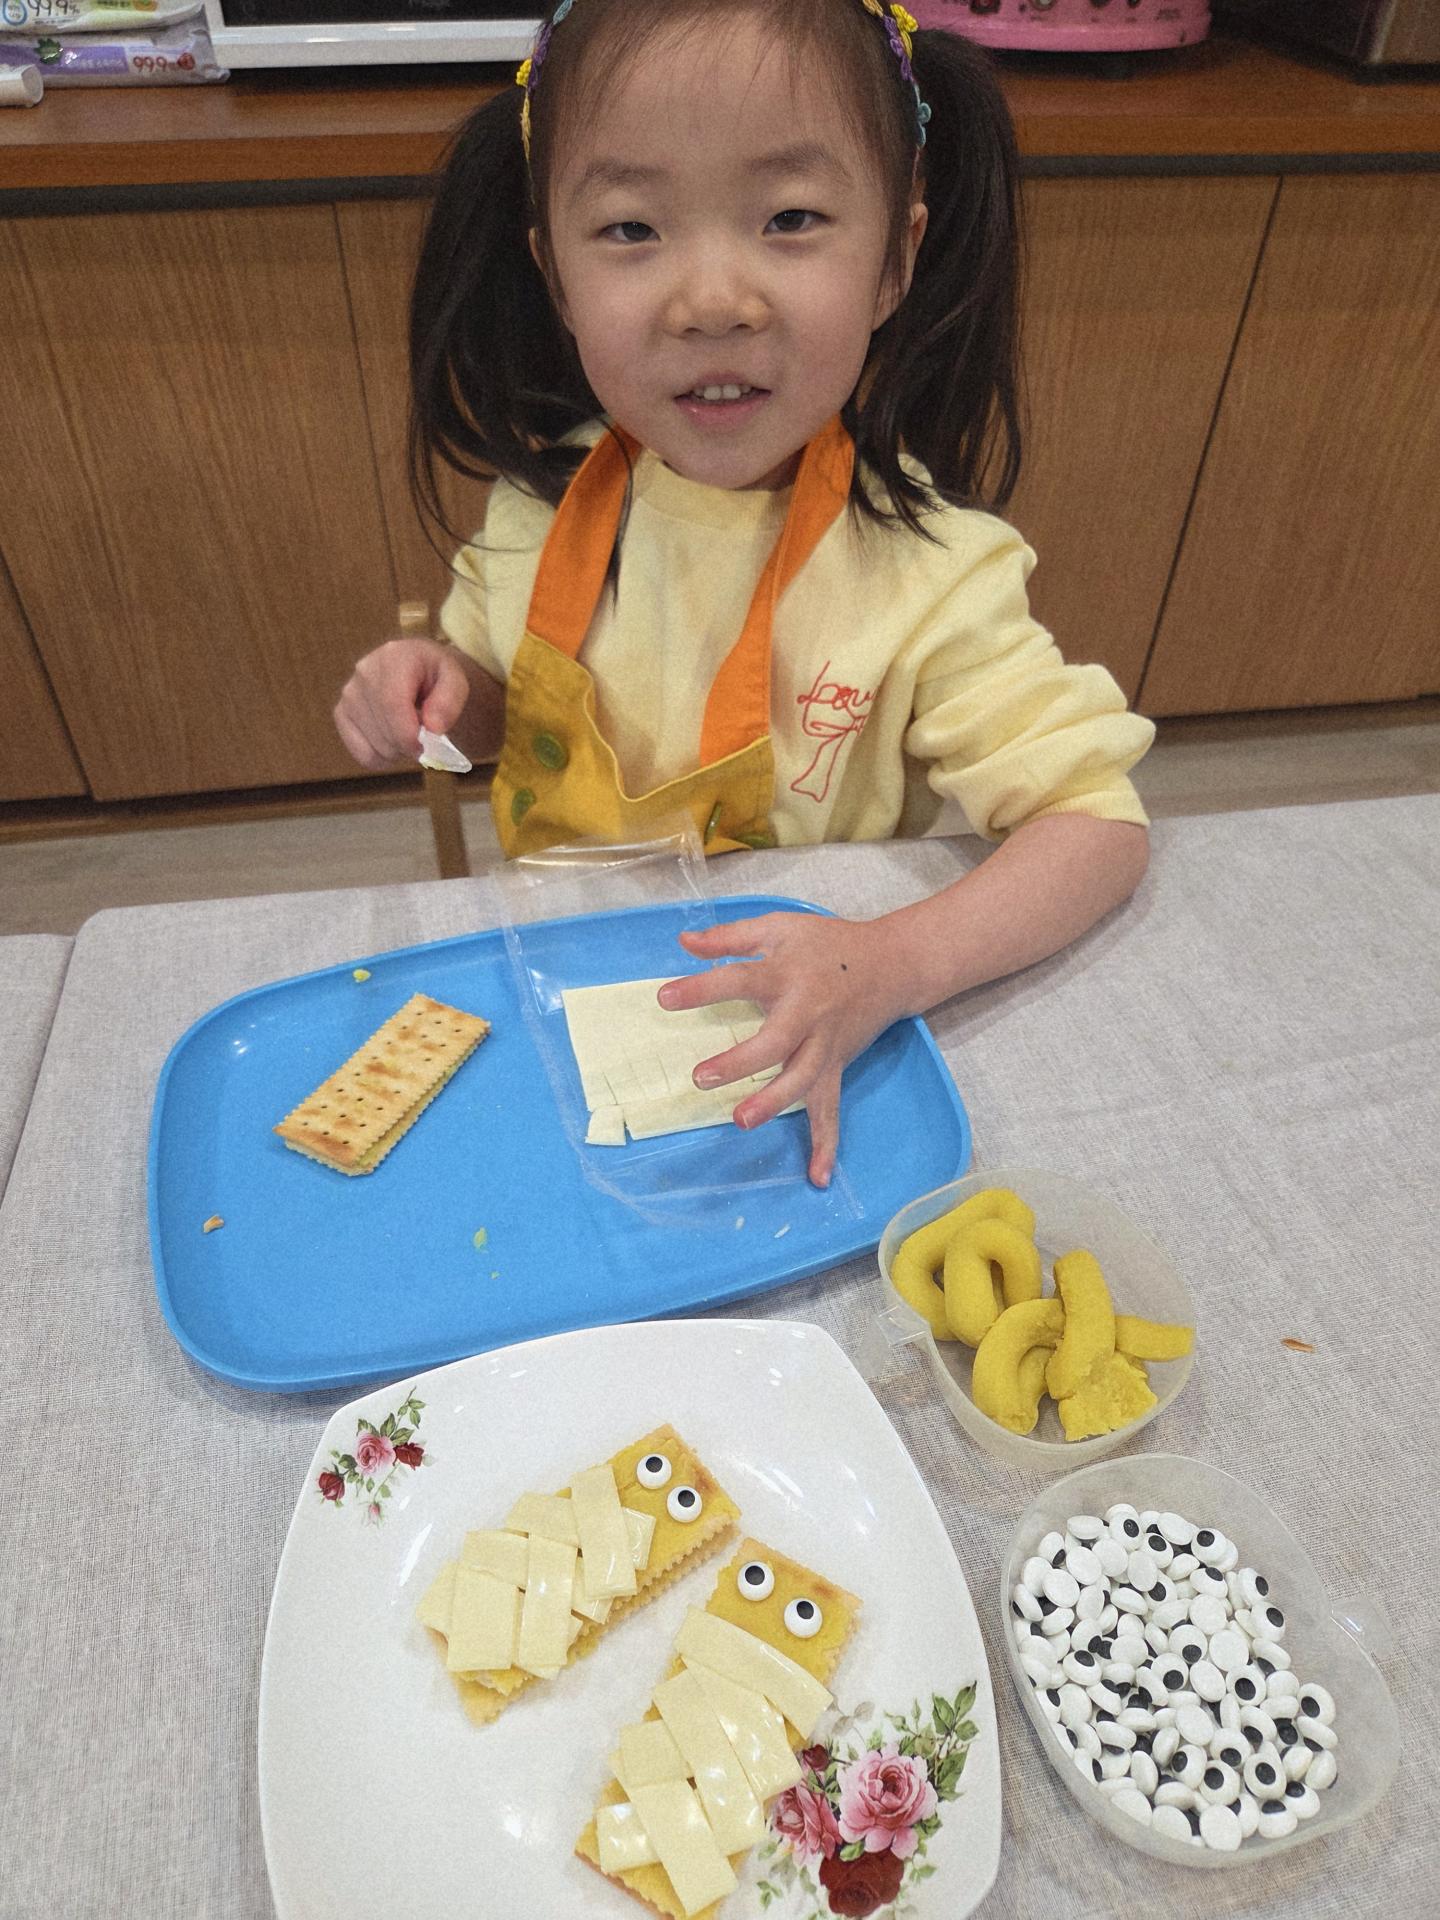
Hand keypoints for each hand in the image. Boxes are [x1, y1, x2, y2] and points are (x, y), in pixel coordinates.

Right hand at [333, 637, 471, 770]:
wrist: (419, 670)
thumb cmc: (438, 676)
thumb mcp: (456, 680)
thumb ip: (450, 701)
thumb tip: (432, 727)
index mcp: (394, 657)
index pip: (392, 704)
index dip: (409, 735)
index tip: (426, 749)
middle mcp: (364, 672)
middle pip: (385, 732)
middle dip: (410, 745)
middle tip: (424, 735)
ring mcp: (349, 694)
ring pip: (375, 747)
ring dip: (398, 751)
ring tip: (408, 731)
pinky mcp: (341, 713)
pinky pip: (362, 754)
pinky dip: (381, 757)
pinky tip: (393, 740)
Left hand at [658, 913, 906, 1188]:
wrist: (892, 965)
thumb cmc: (829, 944)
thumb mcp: (779, 927)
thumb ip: (730, 936)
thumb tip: (683, 940)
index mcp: (788, 976)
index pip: (740, 979)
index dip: (702, 989)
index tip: (664, 999)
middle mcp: (808, 1014)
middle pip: (776, 1041)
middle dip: (741, 1061)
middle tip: (702, 1078)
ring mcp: (824, 1046)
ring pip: (801, 1079)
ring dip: (773, 1103)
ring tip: (740, 1121)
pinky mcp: (835, 1067)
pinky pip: (830, 1108)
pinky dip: (827, 1143)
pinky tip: (818, 1177)